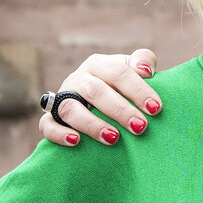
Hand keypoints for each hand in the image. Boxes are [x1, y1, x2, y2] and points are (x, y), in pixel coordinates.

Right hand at [40, 49, 161, 146]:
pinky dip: (60, 133)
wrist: (94, 103)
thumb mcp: (131, 70)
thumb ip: (143, 61)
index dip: (138, 90)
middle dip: (120, 109)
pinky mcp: (50, 118)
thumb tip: (146, 70)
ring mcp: (61, 98)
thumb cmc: (118, 86)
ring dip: (92, 124)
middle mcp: (78, 79)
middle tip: (140, 127)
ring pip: (70, 108)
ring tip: (113, 138)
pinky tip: (76, 141)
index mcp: (98, 64)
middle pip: (96, 90)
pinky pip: (47, 125)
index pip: (118, 72)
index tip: (155, 108)